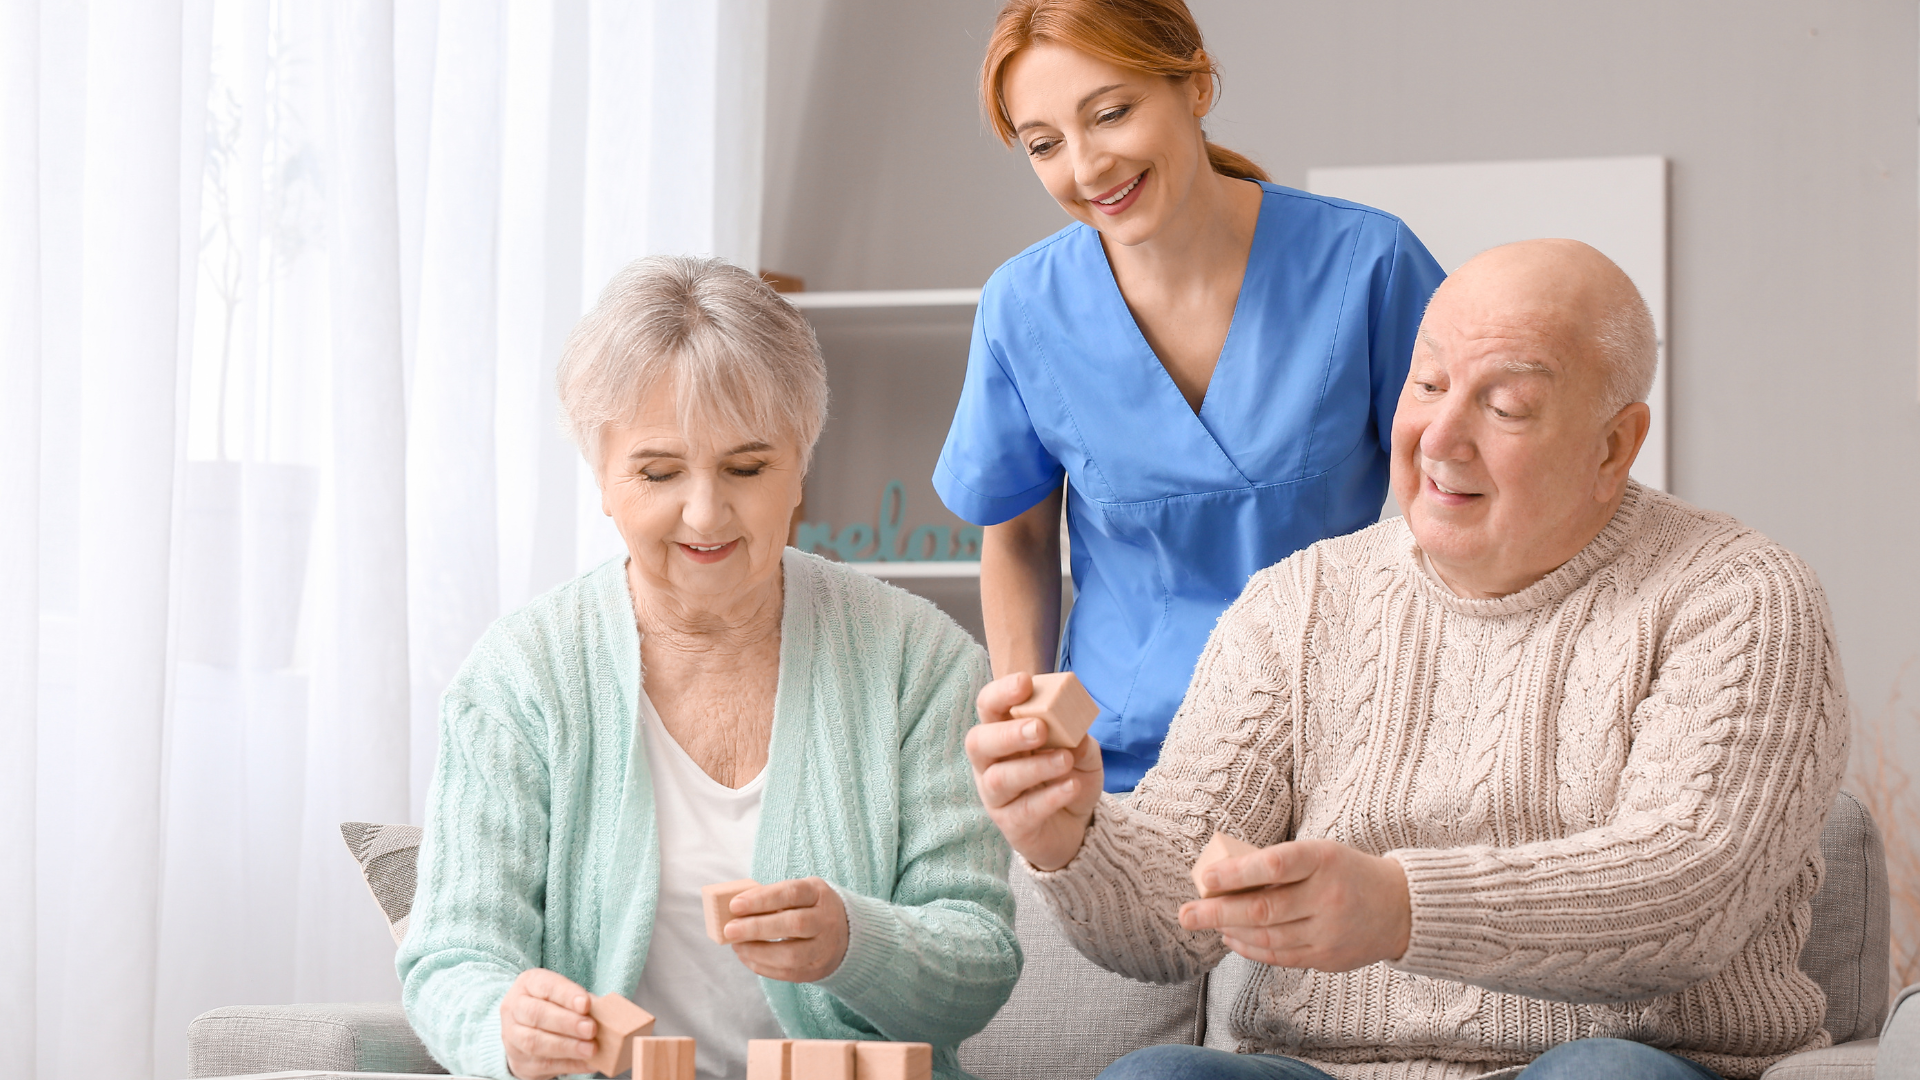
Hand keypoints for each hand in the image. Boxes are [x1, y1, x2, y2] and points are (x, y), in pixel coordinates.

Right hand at [499, 967, 596, 1079]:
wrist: (525, 1029)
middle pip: (536, 1014)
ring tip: (591, 1049)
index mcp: (527, 984)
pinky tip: (589, 1062)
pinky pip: (544, 1064)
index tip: (586, 1004)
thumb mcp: (564, 996)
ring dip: (567, 1046)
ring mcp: (512, 1037)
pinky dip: (570, 1064)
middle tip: (591, 1029)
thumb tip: (607, 1013)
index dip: (566, 995)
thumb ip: (582, 1002)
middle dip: (567, 1022)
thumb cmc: (553, 1006)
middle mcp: (513, 1008)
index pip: (545, 986)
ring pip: (535, 1042)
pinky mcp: (519, 1062)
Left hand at [722, 876, 849, 982]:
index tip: (735, 905)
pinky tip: (747, 956)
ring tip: (736, 946)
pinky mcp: (816, 970)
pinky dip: (762, 966)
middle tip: (730, 930)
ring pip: (791, 955)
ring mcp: (824, 948)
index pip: (791, 893)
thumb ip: (773, 897)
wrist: (847, 933)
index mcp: (819, 894)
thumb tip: (734, 909)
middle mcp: (826, 920)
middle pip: (794, 924)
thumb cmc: (810, 907)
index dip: (762, 899)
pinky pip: (787, 973)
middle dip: (757, 928)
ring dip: (758, 952)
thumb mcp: (801, 893)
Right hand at [965, 672, 1102, 870]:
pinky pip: (1023, 810)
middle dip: (1007, 733)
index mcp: (1004, 733)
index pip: (989, 707)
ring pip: (999, 779)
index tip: (1025, 682)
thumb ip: (1079, 740)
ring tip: (1065, 760)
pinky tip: (1071, 786)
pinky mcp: (1011, 825)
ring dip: (1034, 767)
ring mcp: (997, 796)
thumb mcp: (1083, 753)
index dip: (1001, 693)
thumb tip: (1075, 733)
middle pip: (978, 742)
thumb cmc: (1069, 776)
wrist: (1077, 826)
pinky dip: (1049, 796)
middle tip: (1039, 728)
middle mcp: (991, 762)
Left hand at [1178, 838, 1410, 971]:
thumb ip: (1279, 865)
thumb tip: (1222, 878)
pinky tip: (1232, 938)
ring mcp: (1329, 932)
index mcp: (1324, 860)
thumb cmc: (1347, 872)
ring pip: (1267, 936)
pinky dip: (1250, 948)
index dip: (1237, 872)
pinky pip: (1280, 956)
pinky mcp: (1328, 958)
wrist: (1402, 908)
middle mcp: (1327, 897)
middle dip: (1217, 912)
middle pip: (1264, 909)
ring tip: (1205, 923)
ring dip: (1230, 931)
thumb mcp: (1320, 854)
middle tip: (1185, 914)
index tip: (1205, 877)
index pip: (1275, 864)